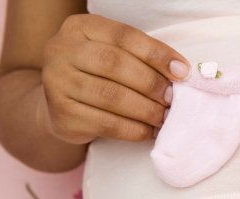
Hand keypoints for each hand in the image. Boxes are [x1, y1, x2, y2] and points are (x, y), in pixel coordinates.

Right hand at [39, 13, 191, 144]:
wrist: (62, 105)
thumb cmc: (98, 76)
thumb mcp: (114, 55)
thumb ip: (141, 58)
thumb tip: (181, 74)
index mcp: (81, 27)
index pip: (124, 36)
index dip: (157, 54)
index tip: (182, 72)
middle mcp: (62, 50)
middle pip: (115, 64)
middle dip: (151, 84)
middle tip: (172, 99)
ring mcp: (57, 82)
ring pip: (111, 96)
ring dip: (145, 110)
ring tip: (164, 117)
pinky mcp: (62, 115)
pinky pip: (106, 124)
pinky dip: (133, 130)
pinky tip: (149, 131)